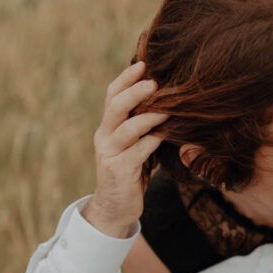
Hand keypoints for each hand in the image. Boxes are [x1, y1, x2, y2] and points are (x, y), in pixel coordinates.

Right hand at [82, 61, 168, 237]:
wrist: (114, 209)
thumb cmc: (131, 173)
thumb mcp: (135, 146)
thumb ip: (143, 127)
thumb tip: (168, 103)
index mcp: (107, 127)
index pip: (111, 95)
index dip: (126, 78)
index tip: (143, 63)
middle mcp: (104, 137)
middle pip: (115, 106)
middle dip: (135, 91)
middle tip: (155, 82)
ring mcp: (110, 154)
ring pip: (127, 127)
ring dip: (149, 116)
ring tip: (168, 108)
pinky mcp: (119, 170)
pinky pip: (139, 151)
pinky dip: (154, 140)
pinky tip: (168, 134)